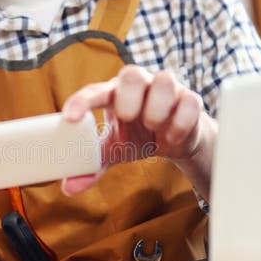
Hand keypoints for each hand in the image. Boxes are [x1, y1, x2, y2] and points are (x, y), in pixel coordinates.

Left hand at [61, 64, 215, 199]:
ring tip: (152, 128)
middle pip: (132, 73)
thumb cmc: (138, 137)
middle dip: (128, 98)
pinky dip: (179, 123)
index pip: (95, 91)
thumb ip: (92, 166)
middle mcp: (141, 84)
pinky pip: (189, 102)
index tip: (70, 117)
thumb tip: (70, 187)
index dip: (81, 102)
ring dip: (156, 108)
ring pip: (164, 80)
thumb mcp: (113, 150)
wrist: (175, 140)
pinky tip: (170, 138)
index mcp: (115, 93)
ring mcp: (167, 89)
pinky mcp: (190, 100)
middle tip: (126, 118)